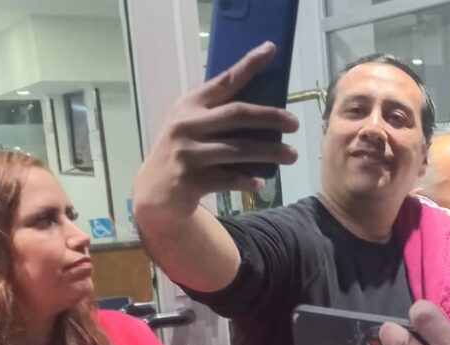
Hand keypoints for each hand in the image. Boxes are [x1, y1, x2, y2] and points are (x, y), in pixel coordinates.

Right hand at [133, 42, 298, 219]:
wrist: (154, 189)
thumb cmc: (181, 151)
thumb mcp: (191, 124)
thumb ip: (216, 114)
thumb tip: (265, 111)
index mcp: (190, 105)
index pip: (224, 80)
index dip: (249, 65)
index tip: (271, 49)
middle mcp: (187, 124)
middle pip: (238, 115)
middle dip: (271, 117)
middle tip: (295, 123)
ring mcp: (188, 153)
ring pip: (239, 150)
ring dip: (270, 152)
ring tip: (292, 155)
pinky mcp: (191, 180)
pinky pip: (230, 179)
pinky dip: (248, 181)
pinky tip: (260, 183)